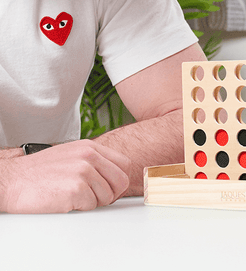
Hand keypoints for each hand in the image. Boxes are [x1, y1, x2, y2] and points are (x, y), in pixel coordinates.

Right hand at [0, 140, 130, 213]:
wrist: (12, 181)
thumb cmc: (40, 171)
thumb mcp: (71, 155)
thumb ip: (94, 161)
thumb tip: (114, 175)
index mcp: (90, 147)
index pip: (124, 164)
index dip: (119, 180)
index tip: (110, 187)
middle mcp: (89, 156)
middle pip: (121, 181)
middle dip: (111, 194)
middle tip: (94, 197)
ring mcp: (83, 172)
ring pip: (107, 196)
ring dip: (92, 202)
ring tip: (73, 196)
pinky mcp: (75, 190)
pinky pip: (92, 206)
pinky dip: (80, 208)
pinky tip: (65, 200)